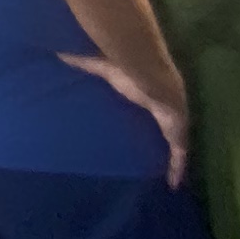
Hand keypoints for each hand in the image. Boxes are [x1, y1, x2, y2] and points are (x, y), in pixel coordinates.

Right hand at [61, 55, 191, 184]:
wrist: (154, 79)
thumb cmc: (131, 73)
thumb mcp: (104, 68)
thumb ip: (85, 63)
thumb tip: (60, 53)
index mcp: (150, 94)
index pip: (152, 107)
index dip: (149, 115)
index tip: (140, 125)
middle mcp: (164, 111)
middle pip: (164, 128)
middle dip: (160, 138)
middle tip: (148, 153)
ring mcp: (174, 126)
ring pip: (174, 145)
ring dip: (170, 158)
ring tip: (161, 173)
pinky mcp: (178, 138)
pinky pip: (179, 158)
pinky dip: (177, 171)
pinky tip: (173, 184)